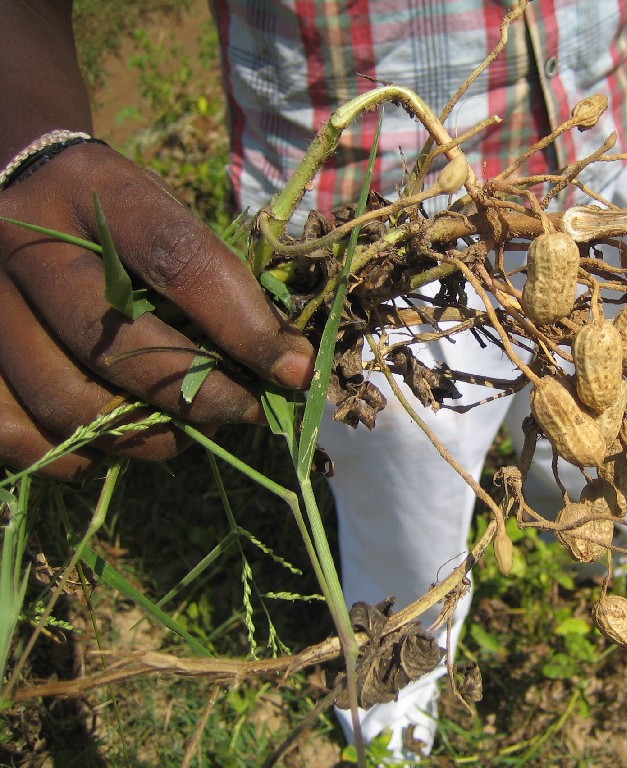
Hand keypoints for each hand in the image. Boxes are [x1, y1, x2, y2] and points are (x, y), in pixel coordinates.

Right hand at [0, 141, 314, 479]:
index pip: (180, 261)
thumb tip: (287, 364)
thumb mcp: (162, 213)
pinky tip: (111, 440)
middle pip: (117, 347)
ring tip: (182, 430)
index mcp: (94, 191)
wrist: (5, 180)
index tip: (295, 370)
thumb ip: (217, 278)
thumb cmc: (107, 213)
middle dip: (200, 397)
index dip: (246, 327)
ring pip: (66, 404)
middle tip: (243, 412)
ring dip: (144, 436)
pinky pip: (13, 436)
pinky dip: (74, 456)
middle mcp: (23, 242)